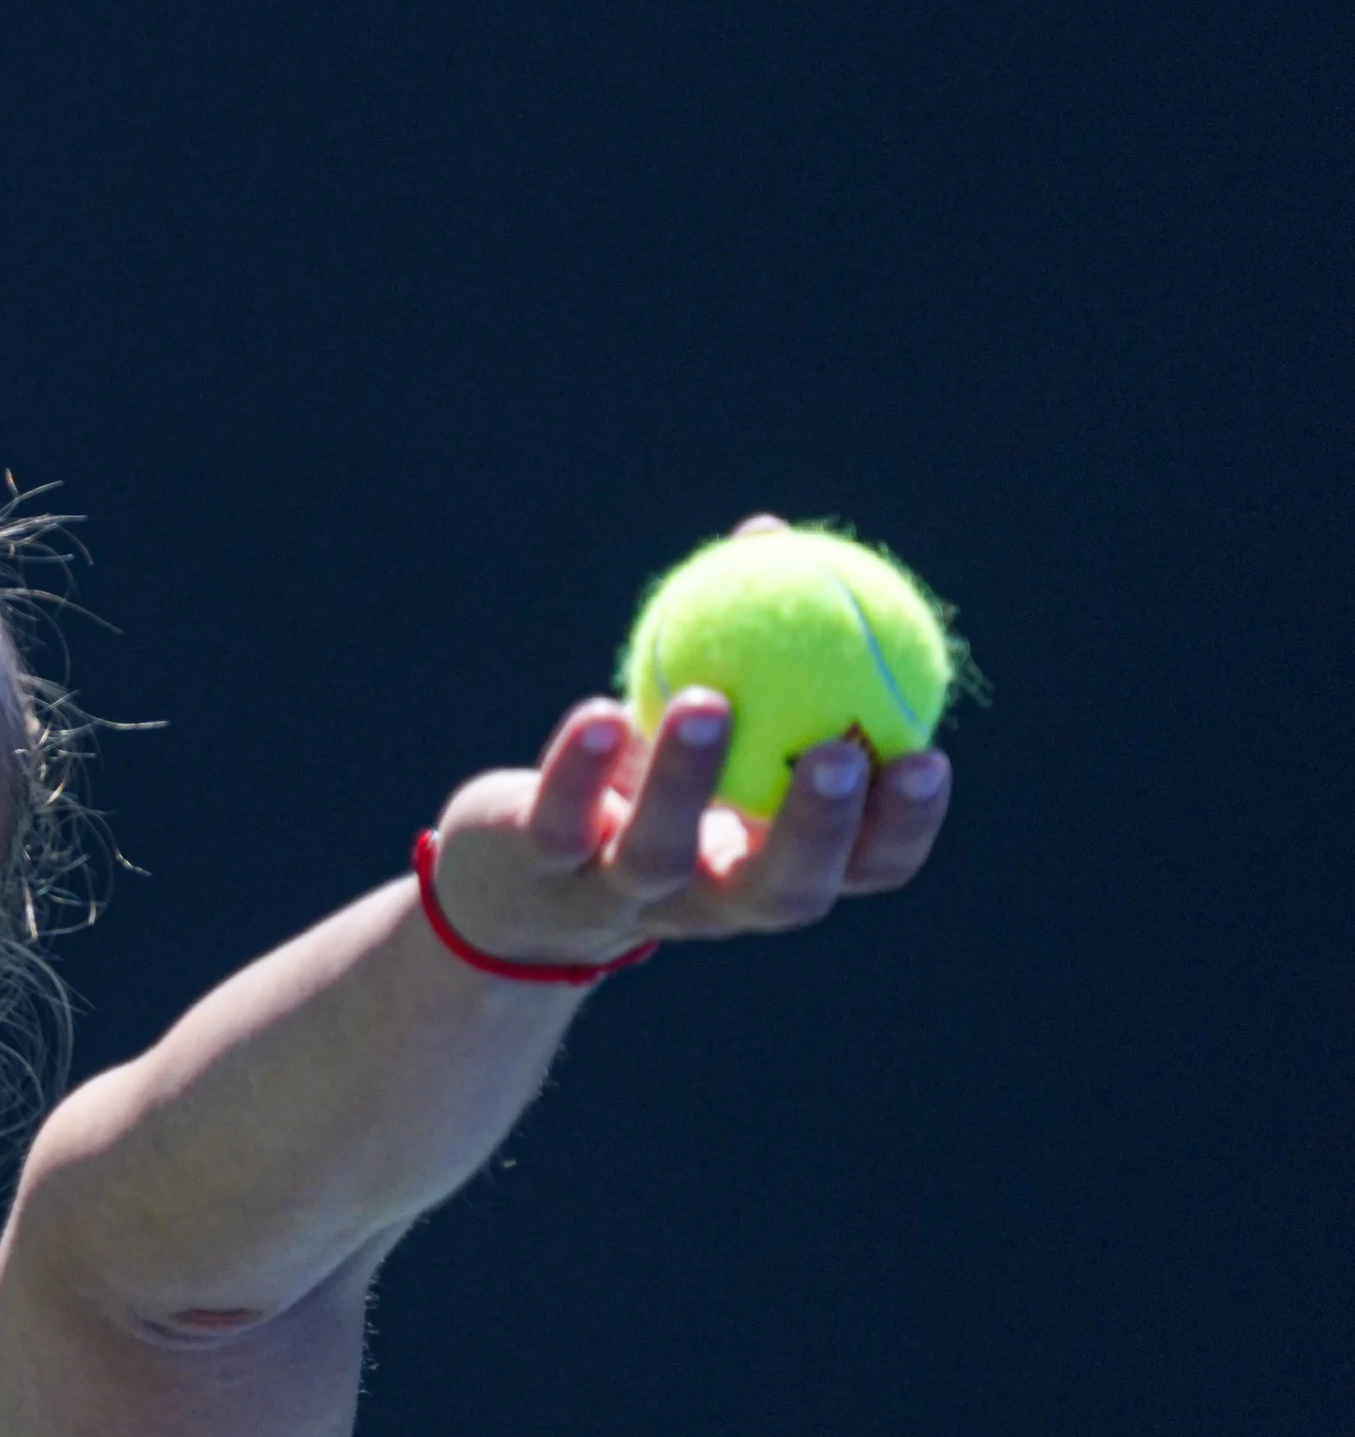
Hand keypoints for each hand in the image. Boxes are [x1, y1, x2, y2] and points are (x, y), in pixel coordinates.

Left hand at [424, 524, 952, 966]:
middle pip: (780, 893)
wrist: (507, 885)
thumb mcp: (697, 730)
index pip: (860, 870)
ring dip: (686, 779)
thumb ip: (746, 651)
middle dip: (818, 829)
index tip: (929, 758)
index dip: (902, 828)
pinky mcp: (536, 873)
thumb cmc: (630, 792)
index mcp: (765, 870)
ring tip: (706, 700)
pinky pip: (559, 823)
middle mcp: (703, 903)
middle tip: (839, 753)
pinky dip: (579, 771)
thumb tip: (770, 533)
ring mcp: (616, 896)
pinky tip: (598, 711)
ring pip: (657, 857)